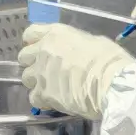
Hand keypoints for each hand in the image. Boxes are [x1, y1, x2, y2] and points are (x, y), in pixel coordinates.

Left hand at [18, 24, 135, 119]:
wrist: (111, 84)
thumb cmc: (109, 60)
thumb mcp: (94, 41)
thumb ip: (76, 45)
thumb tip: (74, 52)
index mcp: (56, 34)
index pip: (31, 33)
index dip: (33, 42)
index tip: (40, 48)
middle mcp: (43, 51)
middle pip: (23, 57)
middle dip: (33, 63)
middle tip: (47, 69)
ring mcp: (40, 73)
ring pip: (26, 78)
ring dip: (36, 82)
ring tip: (52, 87)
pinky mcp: (43, 95)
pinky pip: (33, 98)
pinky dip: (42, 100)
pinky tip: (54, 101)